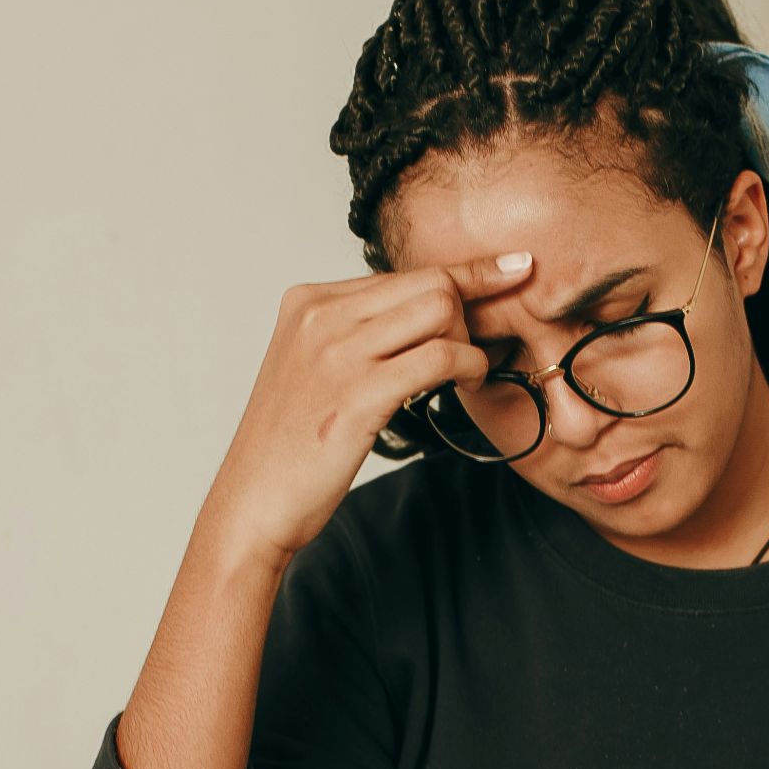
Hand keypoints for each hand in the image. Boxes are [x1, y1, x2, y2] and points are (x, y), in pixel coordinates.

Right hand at [196, 250, 534, 567]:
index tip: (515, 267)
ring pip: (441, 307)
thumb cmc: (292, 443)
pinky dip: (470, 365)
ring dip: (471, 339)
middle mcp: (320, 315)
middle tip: (473, 352)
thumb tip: (427, 312)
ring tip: (469, 372)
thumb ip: (358, 332)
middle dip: (470, 312)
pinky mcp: (359, 392)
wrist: (253, 501)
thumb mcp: (314, 367)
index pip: (405, 271)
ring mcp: (338, 351)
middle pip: (430, 281)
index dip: (465, 276)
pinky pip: (441, 355)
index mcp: (309, 301)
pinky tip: (469, 382)